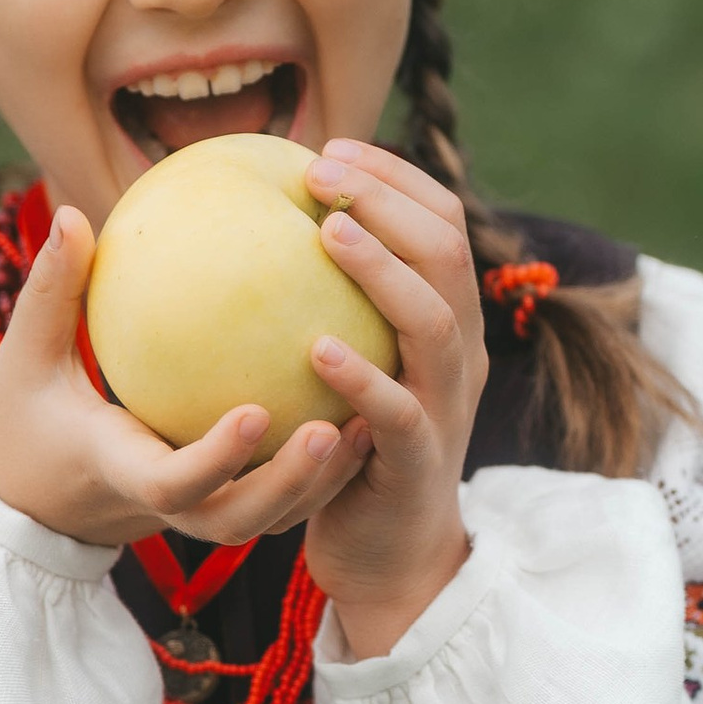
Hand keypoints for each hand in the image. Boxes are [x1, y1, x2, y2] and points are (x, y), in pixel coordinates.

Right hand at [0, 205, 372, 552]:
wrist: (20, 503)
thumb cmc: (17, 422)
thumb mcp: (24, 358)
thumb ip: (54, 291)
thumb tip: (76, 213)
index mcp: (119, 471)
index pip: (175, 482)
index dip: (218, 458)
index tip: (258, 410)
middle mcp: (163, 507)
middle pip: (238, 520)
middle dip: (290, 485)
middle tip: (333, 428)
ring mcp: (192, 514)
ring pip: (267, 520)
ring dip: (319, 483)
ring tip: (367, 422)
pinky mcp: (211, 508)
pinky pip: (271, 499)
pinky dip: (315, 473)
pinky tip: (360, 413)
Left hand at [299, 142, 486, 655]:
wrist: (387, 555)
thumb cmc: (347, 447)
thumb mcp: (340, 362)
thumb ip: (315, 302)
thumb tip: (242, 230)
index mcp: (444, 320)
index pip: (441, 223)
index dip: (394, 177)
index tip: (328, 149)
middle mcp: (460, 355)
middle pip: (448, 254)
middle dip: (390, 202)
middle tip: (319, 174)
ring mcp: (447, 408)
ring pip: (436, 323)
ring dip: (383, 273)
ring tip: (327, 236)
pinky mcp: (421, 463)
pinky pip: (398, 413)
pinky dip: (362, 376)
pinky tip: (313, 349)